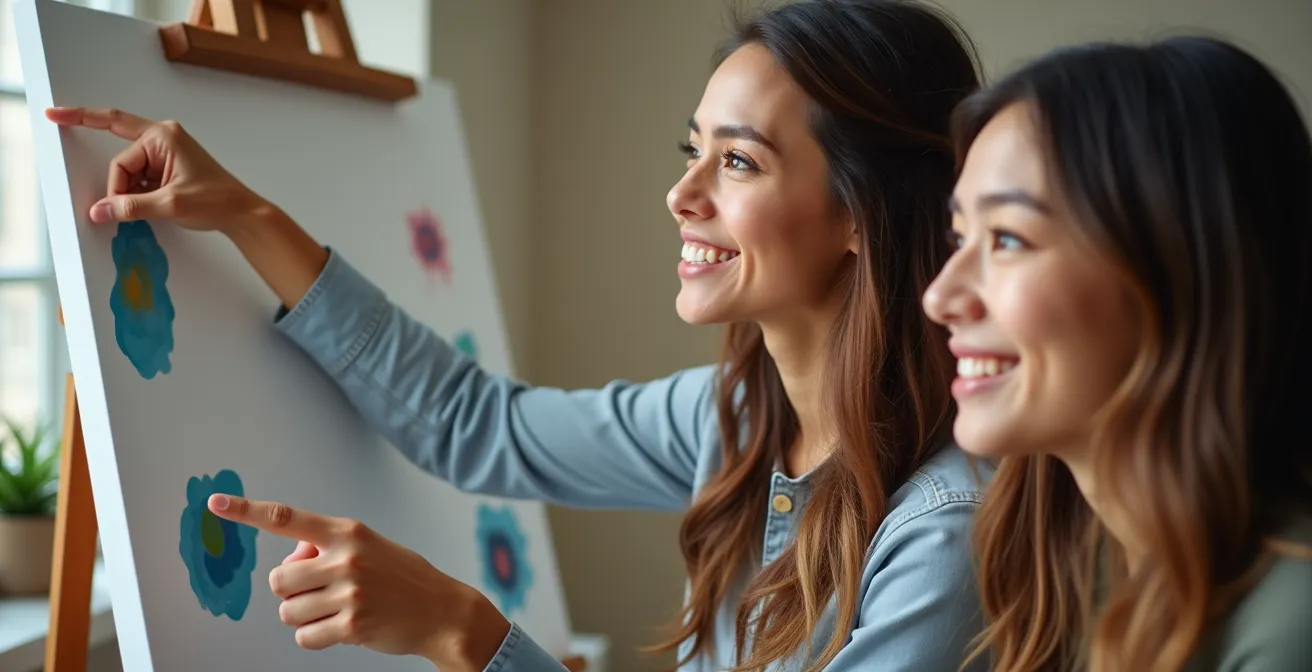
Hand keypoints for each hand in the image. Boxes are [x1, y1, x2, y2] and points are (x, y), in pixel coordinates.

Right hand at [44, 106, 272, 234]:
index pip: (113, 125)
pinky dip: (140, 197)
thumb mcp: (170, 205)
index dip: (80, 118)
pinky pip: (140, 181)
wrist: (241, 214)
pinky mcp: (167, 169)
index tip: (54, 114)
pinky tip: (156, 207)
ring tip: (157, 208)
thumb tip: (98, 211)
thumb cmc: (216, 201)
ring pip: (129, 176)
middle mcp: (162, 139)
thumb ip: (131, 207)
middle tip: (131, 210)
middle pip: (121, 163)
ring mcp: (165, 154)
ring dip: (133, 195)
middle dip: (122, 188)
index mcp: (163, 136)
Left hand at [206, 493, 510, 670]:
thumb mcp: (370, 548)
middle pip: (279, 580)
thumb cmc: (403, 577)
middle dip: (291, 591)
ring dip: (304, 616)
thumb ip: (329, 549)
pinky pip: (304, 636)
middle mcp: (346, 558)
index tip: (216, 503)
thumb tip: (290, 564)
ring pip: (288, 611)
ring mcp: (349, 593)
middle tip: (319, 591)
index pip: (287, 518)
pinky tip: (343, 628)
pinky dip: (316, 636)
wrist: (442, 611)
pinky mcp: (351, 625)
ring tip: (336, 610)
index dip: (247, 511)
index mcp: (348, 532)